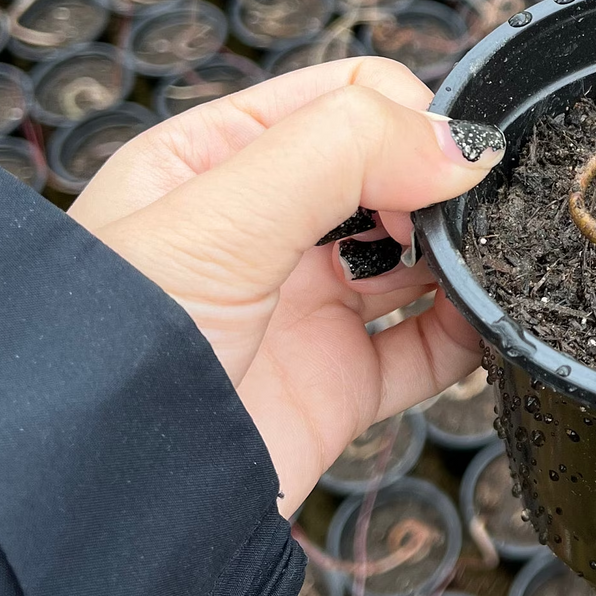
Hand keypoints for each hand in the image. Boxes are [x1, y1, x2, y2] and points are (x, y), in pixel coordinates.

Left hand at [68, 57, 503, 514]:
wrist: (100, 495)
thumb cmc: (110, 342)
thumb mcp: (217, 215)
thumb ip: (341, 154)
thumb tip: (461, 143)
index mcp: (215, 162)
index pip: (340, 100)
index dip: (404, 119)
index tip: (442, 162)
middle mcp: (262, 231)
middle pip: (388, 175)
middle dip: (440, 185)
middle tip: (470, 213)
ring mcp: (302, 309)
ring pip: (416, 259)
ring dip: (463, 253)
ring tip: (496, 260)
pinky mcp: (336, 385)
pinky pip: (428, 346)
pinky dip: (471, 330)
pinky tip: (492, 318)